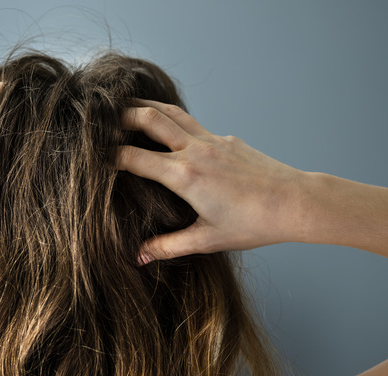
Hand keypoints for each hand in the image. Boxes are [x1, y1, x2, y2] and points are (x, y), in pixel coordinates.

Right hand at [117, 99, 308, 262]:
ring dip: (147, 106)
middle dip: (121, 115)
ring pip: (172, 112)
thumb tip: (139, 257)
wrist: (295, 203)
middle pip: (150, 119)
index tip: (92, 157)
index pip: (134, 158)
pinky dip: (173, 120)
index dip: (108, 156)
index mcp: (185, 176)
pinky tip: (169, 129)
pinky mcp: (227, 139)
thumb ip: (168, 246)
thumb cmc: (253, 224)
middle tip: (100, 117)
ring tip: (127, 106)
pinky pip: (193, 123)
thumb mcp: (206, 240)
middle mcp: (195, 151)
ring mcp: (213, 141)